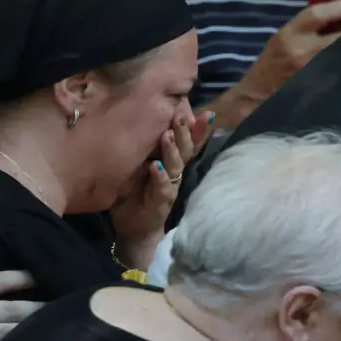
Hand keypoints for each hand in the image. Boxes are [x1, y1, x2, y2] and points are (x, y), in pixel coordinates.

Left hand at [109, 112, 210, 268]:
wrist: (134, 227)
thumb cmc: (137, 190)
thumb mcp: (141, 163)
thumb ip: (148, 145)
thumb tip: (146, 118)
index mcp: (172, 161)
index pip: (188, 141)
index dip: (197, 128)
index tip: (206, 112)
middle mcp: (175, 172)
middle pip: (186, 150)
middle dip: (185, 133)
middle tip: (180, 116)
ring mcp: (170, 187)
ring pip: (176, 166)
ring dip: (172, 150)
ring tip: (167, 135)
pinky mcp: (161, 202)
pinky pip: (162, 187)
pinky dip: (159, 176)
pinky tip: (156, 166)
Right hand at [236, 0, 340, 103]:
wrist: (257, 95)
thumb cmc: (271, 64)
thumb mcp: (283, 38)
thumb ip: (307, 27)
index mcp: (289, 35)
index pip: (316, 15)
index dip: (339, 7)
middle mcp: (302, 52)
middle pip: (339, 36)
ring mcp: (313, 72)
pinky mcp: (321, 88)